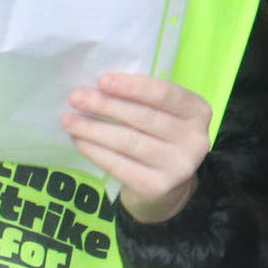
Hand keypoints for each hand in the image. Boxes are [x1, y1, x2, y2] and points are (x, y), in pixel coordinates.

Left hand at [65, 72, 213, 223]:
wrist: (167, 186)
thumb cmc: (158, 137)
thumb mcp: (162, 114)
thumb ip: (141, 99)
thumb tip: (96, 87)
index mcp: (198, 111)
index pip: (165, 94)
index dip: (132, 87)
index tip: (101, 80)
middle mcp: (195, 140)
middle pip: (143, 118)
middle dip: (105, 105)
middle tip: (75, 97)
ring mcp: (178, 166)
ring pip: (128, 142)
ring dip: (93, 129)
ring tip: (69, 120)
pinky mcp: (157, 187)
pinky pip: (120, 165)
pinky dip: (96, 151)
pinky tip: (79, 141)